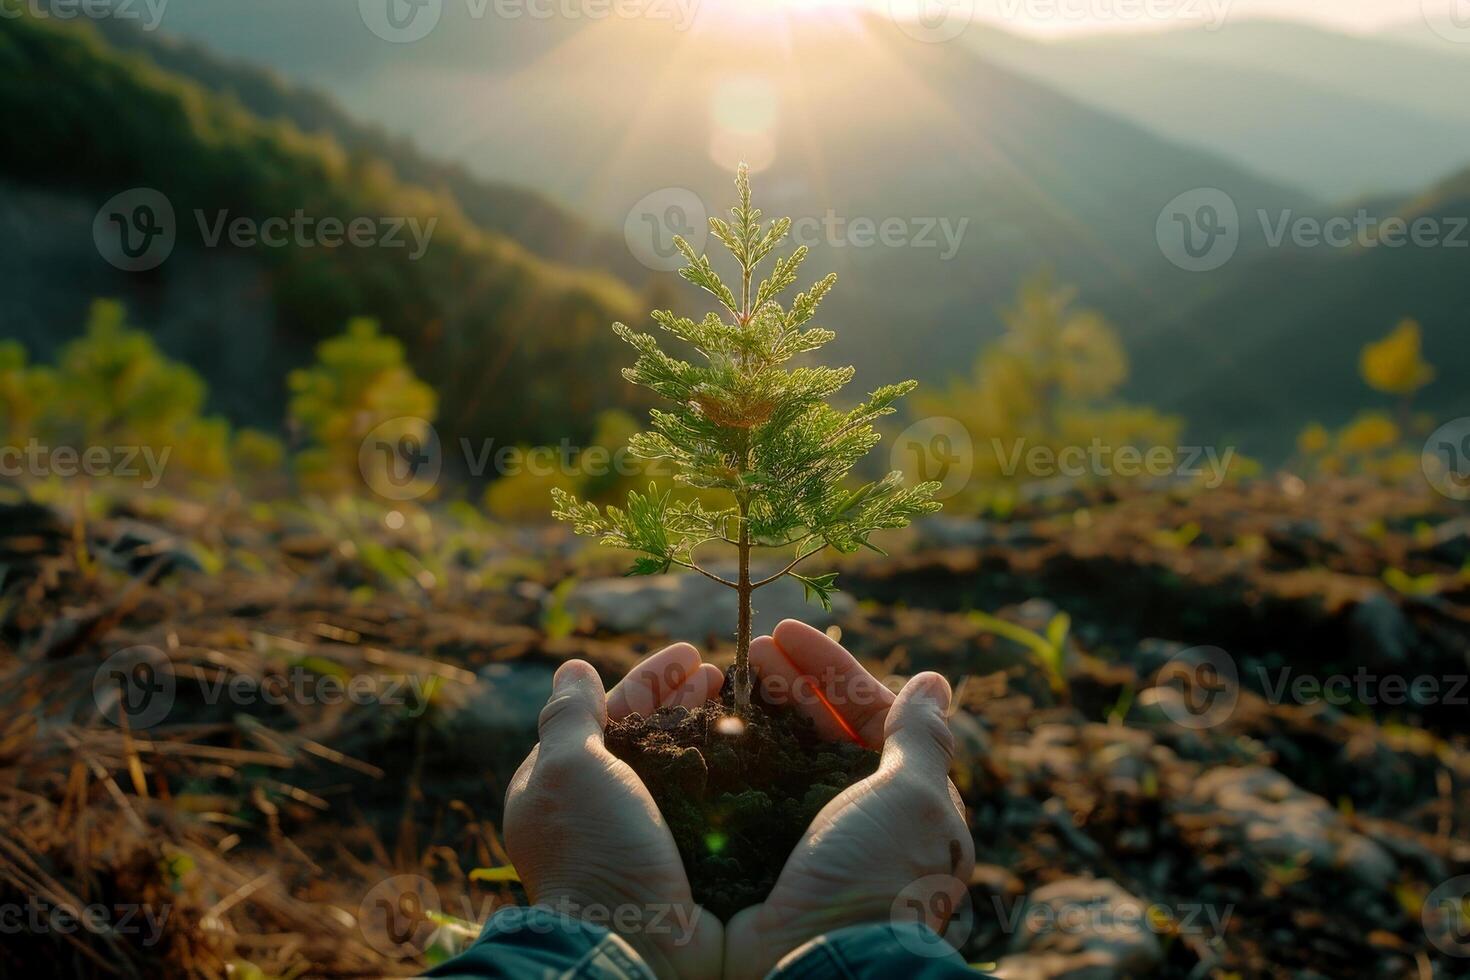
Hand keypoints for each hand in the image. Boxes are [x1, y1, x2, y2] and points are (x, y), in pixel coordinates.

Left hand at [503, 643, 724, 977]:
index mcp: (567, 782)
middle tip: (726, 673)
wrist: (634, 941)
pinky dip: (731, 772)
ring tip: (748, 703)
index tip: (694, 653)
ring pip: (685, 767)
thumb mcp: (569, 769)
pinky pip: (710, 803)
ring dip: (713, 730)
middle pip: (651, 736)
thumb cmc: (593, 849)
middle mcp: (606, 808)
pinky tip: (760, 753)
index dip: (652, 678)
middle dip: (687, 699)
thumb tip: (572, 667)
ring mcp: (648, 835)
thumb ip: (569, 715)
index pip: (610, 712)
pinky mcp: (686, 860)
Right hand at [727, 621, 974, 978]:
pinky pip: (754, 792)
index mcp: (904, 798)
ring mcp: (812, 838)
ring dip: (761, 712)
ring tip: (726, 677)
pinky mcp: (770, 858)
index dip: (831, 668)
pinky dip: (736, 757)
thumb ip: (921, 738)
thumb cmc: (877, 879)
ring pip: (786, 755)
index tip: (784, 633)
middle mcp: (860, 816)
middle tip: (746, 648)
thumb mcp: (909, 799)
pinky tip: (710, 732)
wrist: (821, 968)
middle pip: (824, 729)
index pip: (872, 712)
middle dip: (789, 682)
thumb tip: (937, 681)